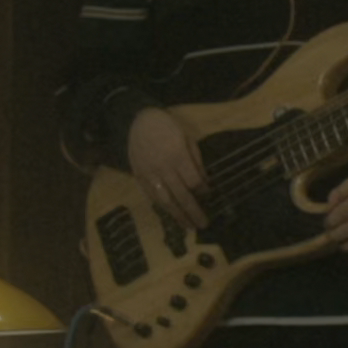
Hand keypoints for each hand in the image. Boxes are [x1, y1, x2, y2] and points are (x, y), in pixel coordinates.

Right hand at [125, 105, 209, 229]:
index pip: (193, 181)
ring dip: (177, 215)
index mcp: (177, 156)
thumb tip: (205, 182)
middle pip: (180, 195)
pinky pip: (151, 196)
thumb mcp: (188, 139)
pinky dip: (162, 207)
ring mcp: (149, 174)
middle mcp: (163, 168)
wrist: (138, 121)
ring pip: (165, 200)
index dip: (203, 191)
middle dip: (193, 212)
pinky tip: (171, 215)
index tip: (209, 195)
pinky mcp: (138, 177)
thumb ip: (196, 161)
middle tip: (203, 225)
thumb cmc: (168, 127)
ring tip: (188, 226)